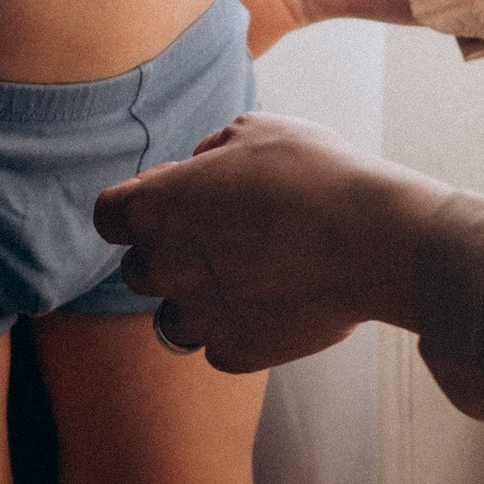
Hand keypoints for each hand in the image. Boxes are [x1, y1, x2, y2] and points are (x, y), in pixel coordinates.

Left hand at [92, 113, 445, 371]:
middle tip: (224, 237)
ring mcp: (197, 317)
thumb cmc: (318, 175)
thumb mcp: (259, 131)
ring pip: (175, 316)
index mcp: (158, 208)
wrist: (374, 241)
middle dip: (170, 253)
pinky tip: (277, 302)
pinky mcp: (234, 353)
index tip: (176, 197)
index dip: (138, 203)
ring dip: (201, 299)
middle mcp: (165, 267)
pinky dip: (239, 328)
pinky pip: (219, 344)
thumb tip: (203, 167)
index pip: (108, 215)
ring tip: (253, 276)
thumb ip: (213, 150)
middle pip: (138, 269)